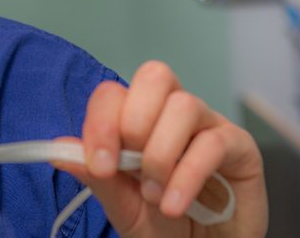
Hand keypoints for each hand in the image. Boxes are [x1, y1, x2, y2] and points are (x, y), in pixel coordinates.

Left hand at [53, 61, 266, 236]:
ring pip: (184, 104)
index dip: (102, 122)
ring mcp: (208, 125)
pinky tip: (174, 205)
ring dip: (161, 154)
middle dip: (134, 122)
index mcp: (140, 120)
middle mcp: (173, 114)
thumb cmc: (166, 228)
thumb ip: (96, 177)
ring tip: (155, 195)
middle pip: (154, 76)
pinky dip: (187, 175)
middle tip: (129, 169)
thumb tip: (59, 150)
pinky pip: (214, 142)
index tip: (99, 164)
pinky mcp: (240, 147)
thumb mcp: (123, 206)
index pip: (114, 93)